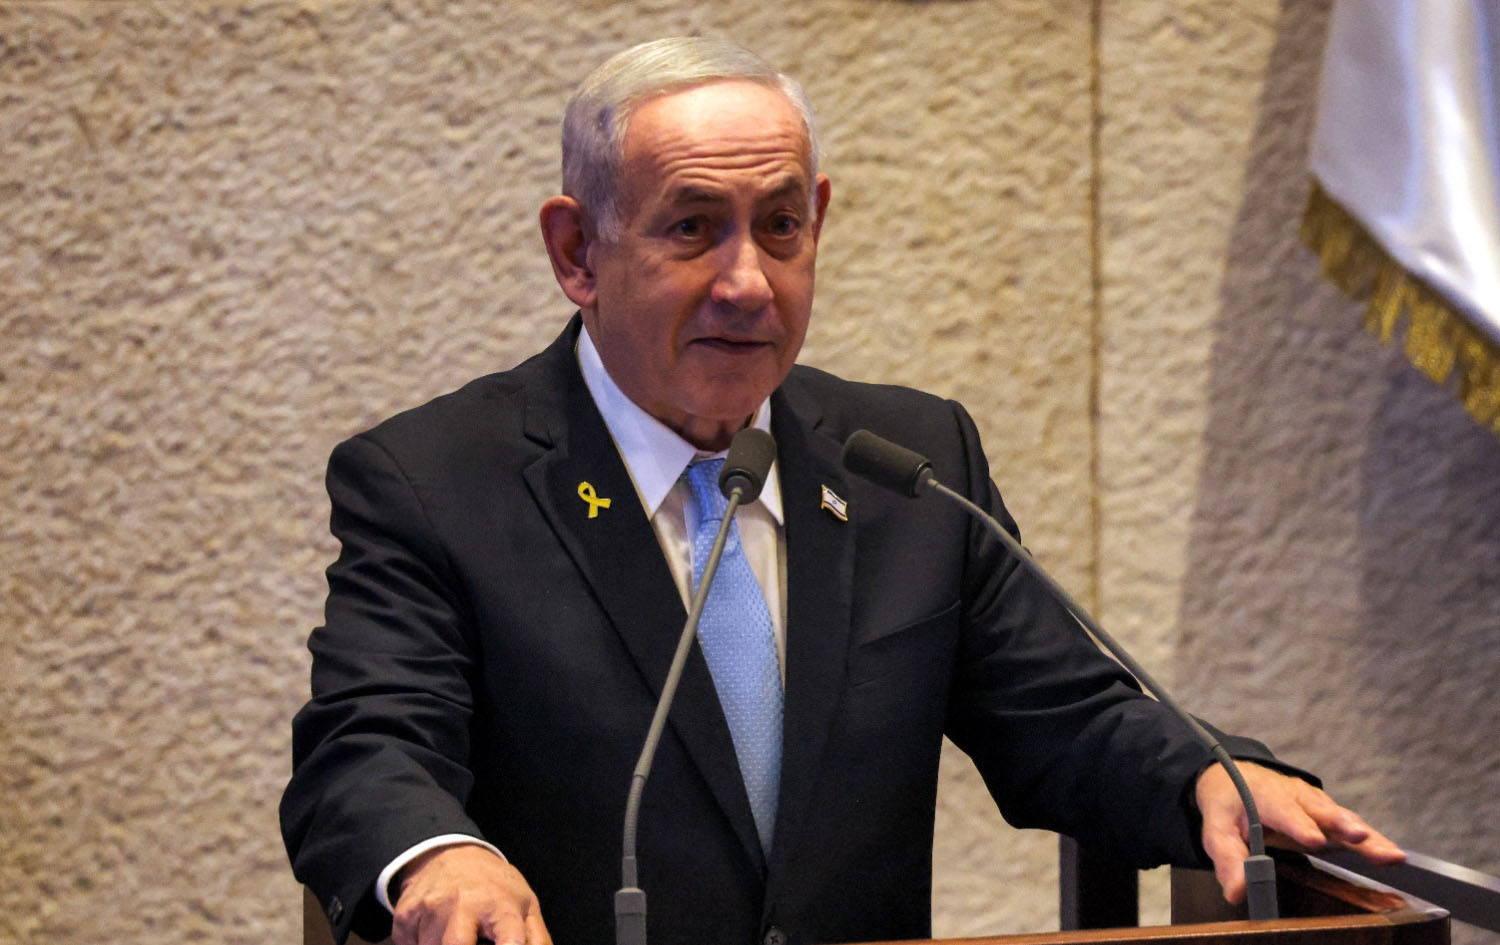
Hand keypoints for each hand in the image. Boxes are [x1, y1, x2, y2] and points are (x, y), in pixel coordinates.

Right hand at [391, 844, 552, 944]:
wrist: (451, 854)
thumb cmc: (494, 888)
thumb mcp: (525, 907)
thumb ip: (536, 940)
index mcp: (502, 906)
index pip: (511, 940)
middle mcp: (465, 904)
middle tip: (468, 941)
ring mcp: (432, 908)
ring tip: (457, 936)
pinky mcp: (406, 915)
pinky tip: (433, 933)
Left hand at [1195, 761, 1405, 903]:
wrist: (1235, 776)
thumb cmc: (1229, 804)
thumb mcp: (1217, 829)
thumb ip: (1228, 859)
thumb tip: (1237, 891)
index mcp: (1266, 796)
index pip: (1282, 810)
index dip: (1297, 825)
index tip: (1312, 840)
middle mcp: (1297, 797)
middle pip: (1322, 812)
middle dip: (1342, 826)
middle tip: (1360, 838)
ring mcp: (1316, 805)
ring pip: (1344, 820)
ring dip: (1366, 837)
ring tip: (1390, 854)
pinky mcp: (1329, 815)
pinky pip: (1352, 829)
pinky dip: (1373, 841)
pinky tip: (1394, 856)